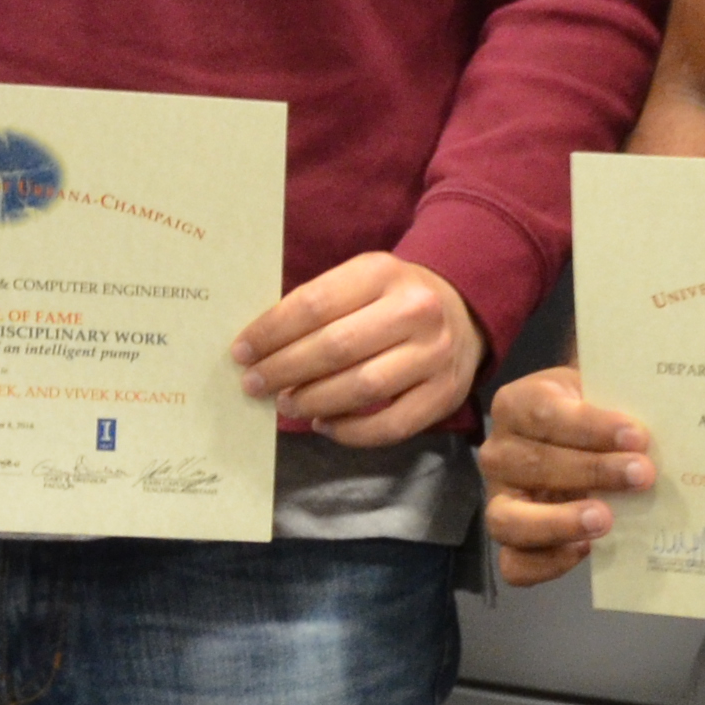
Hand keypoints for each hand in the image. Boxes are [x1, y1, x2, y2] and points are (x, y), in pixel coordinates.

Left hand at [231, 254, 480, 447]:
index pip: (313, 304)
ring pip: (362, 387)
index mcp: (383, 272)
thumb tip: (258, 349)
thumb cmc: (391, 298)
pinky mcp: (446, 395)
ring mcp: (434, 355)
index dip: (270, 332)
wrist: (463, 309)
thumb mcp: (360, 281)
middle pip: (335, 347)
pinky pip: (390, 425)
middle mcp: (414, 310)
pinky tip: (323, 424)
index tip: (241, 353)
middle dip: (284, 370)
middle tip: (254, 384)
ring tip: (285, 403)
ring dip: (313, 401)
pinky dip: (349, 432)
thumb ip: (318, 307)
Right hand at [476, 364, 653, 585]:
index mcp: (516, 406)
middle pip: (533, 464)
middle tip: (641, 475)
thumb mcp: (600, 392)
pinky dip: (548, 563)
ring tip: (606, 520)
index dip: (591, 427)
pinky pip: (514, 564)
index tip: (636, 436)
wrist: (580, 441)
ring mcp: (498, 500)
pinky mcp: (511, 540)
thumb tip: (659, 419)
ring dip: (560, 522)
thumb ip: (619, 400)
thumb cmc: (590, 413)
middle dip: (592, 471)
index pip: (545, 413)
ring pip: (510, 519)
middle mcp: (498, 453)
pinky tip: (587, 549)